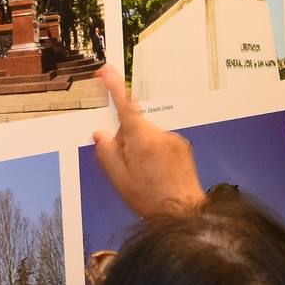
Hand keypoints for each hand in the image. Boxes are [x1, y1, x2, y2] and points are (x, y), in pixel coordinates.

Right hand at [92, 67, 203, 217]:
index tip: (106, 71)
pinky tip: (156, 174)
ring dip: (140, 148)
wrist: (184, 213)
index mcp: (141, 139)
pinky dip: (153, 153)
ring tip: (144, 176)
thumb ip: (106, 153)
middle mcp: (159, 134)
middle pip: (134, 125)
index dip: (114, 86)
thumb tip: (101, 134)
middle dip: (125, 139)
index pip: (125, 106)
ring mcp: (173, 139)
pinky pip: (160, 143)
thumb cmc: (150, 200)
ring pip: (147, 135)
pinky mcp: (182, 147)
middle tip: (126, 167)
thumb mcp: (119, 179)